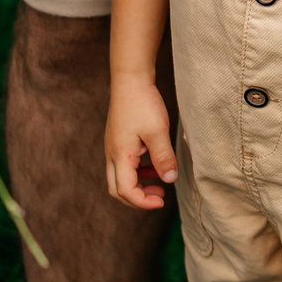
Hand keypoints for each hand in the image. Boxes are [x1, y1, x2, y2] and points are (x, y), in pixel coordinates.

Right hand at [103, 76, 176, 209]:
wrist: (130, 80)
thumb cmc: (142, 103)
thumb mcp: (158, 132)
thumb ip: (163, 157)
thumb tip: (170, 179)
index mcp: (119, 155)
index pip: (125, 190)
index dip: (142, 201)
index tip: (162, 200)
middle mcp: (111, 154)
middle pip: (117, 189)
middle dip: (137, 198)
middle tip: (160, 197)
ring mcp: (113, 147)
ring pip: (120, 177)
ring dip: (139, 185)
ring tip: (161, 184)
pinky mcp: (118, 141)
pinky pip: (125, 165)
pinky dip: (139, 172)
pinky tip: (155, 166)